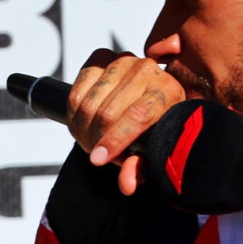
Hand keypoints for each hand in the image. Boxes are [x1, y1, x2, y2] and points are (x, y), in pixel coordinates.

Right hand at [68, 49, 184, 196]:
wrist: (151, 99)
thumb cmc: (157, 127)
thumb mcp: (155, 150)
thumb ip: (141, 167)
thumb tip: (126, 184)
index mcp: (168, 91)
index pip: (137, 116)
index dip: (114, 141)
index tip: (99, 160)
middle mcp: (146, 70)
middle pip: (107, 113)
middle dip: (97, 142)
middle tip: (101, 156)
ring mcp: (122, 61)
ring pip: (87, 104)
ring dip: (83, 132)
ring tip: (94, 144)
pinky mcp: (100, 58)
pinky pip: (75, 93)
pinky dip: (74, 117)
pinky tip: (84, 127)